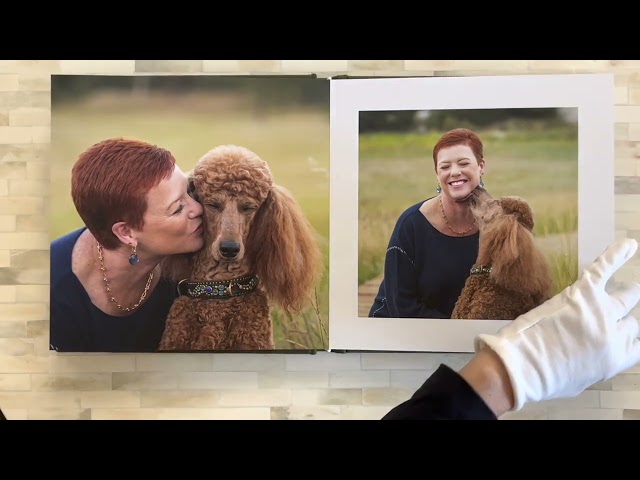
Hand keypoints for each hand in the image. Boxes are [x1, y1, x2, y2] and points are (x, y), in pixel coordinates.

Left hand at [475, 238, 639, 410]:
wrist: (522, 365)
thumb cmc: (545, 378)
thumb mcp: (580, 380)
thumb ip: (596, 363)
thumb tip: (596, 354)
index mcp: (616, 358)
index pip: (636, 341)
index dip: (627, 336)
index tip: (622, 332)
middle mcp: (614, 335)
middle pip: (632, 319)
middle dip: (623, 316)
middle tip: (616, 309)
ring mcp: (600, 313)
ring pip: (627, 296)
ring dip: (627, 292)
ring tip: (630, 287)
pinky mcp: (582, 294)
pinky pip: (604, 268)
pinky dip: (616, 254)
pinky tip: (629, 245)